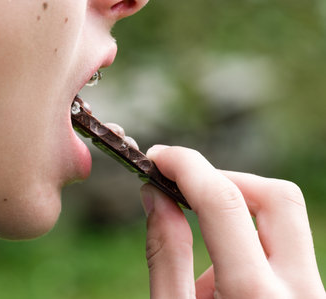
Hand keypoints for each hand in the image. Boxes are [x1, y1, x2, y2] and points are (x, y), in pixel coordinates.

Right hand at [140, 145, 324, 297]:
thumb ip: (165, 256)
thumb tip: (156, 196)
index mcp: (254, 295)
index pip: (223, 202)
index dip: (186, 167)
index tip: (160, 158)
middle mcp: (299, 289)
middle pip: (278, 196)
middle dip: (226, 179)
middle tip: (187, 192)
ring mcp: (313, 291)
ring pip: (283, 221)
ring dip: (236, 220)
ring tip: (204, 268)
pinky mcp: (311, 292)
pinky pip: (284, 249)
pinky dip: (247, 248)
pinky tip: (226, 288)